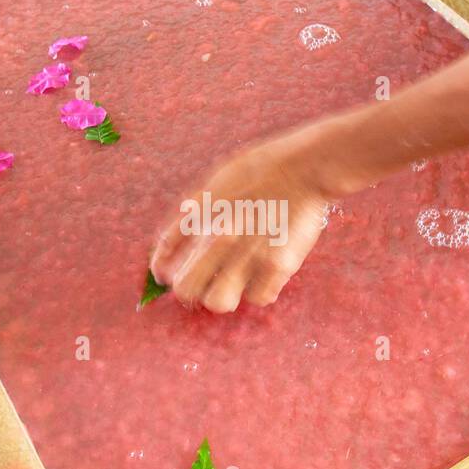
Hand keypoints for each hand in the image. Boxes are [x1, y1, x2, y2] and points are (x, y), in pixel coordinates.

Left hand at [150, 131, 337, 312]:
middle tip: (205, 281)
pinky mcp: (277, 266)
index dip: (163, 270)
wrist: (305, 166)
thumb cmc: (265, 166)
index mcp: (199, 217)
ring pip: (218, 302)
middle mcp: (217, 239)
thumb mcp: (219, 177)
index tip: (169, 274)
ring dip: (224, 296)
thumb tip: (183, 225)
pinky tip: (266, 276)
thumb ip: (197, 204)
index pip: (163, 257)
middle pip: (186, 289)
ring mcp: (246, 255)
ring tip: (235, 284)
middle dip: (192, 288)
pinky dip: (262, 290)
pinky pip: (259, 297)